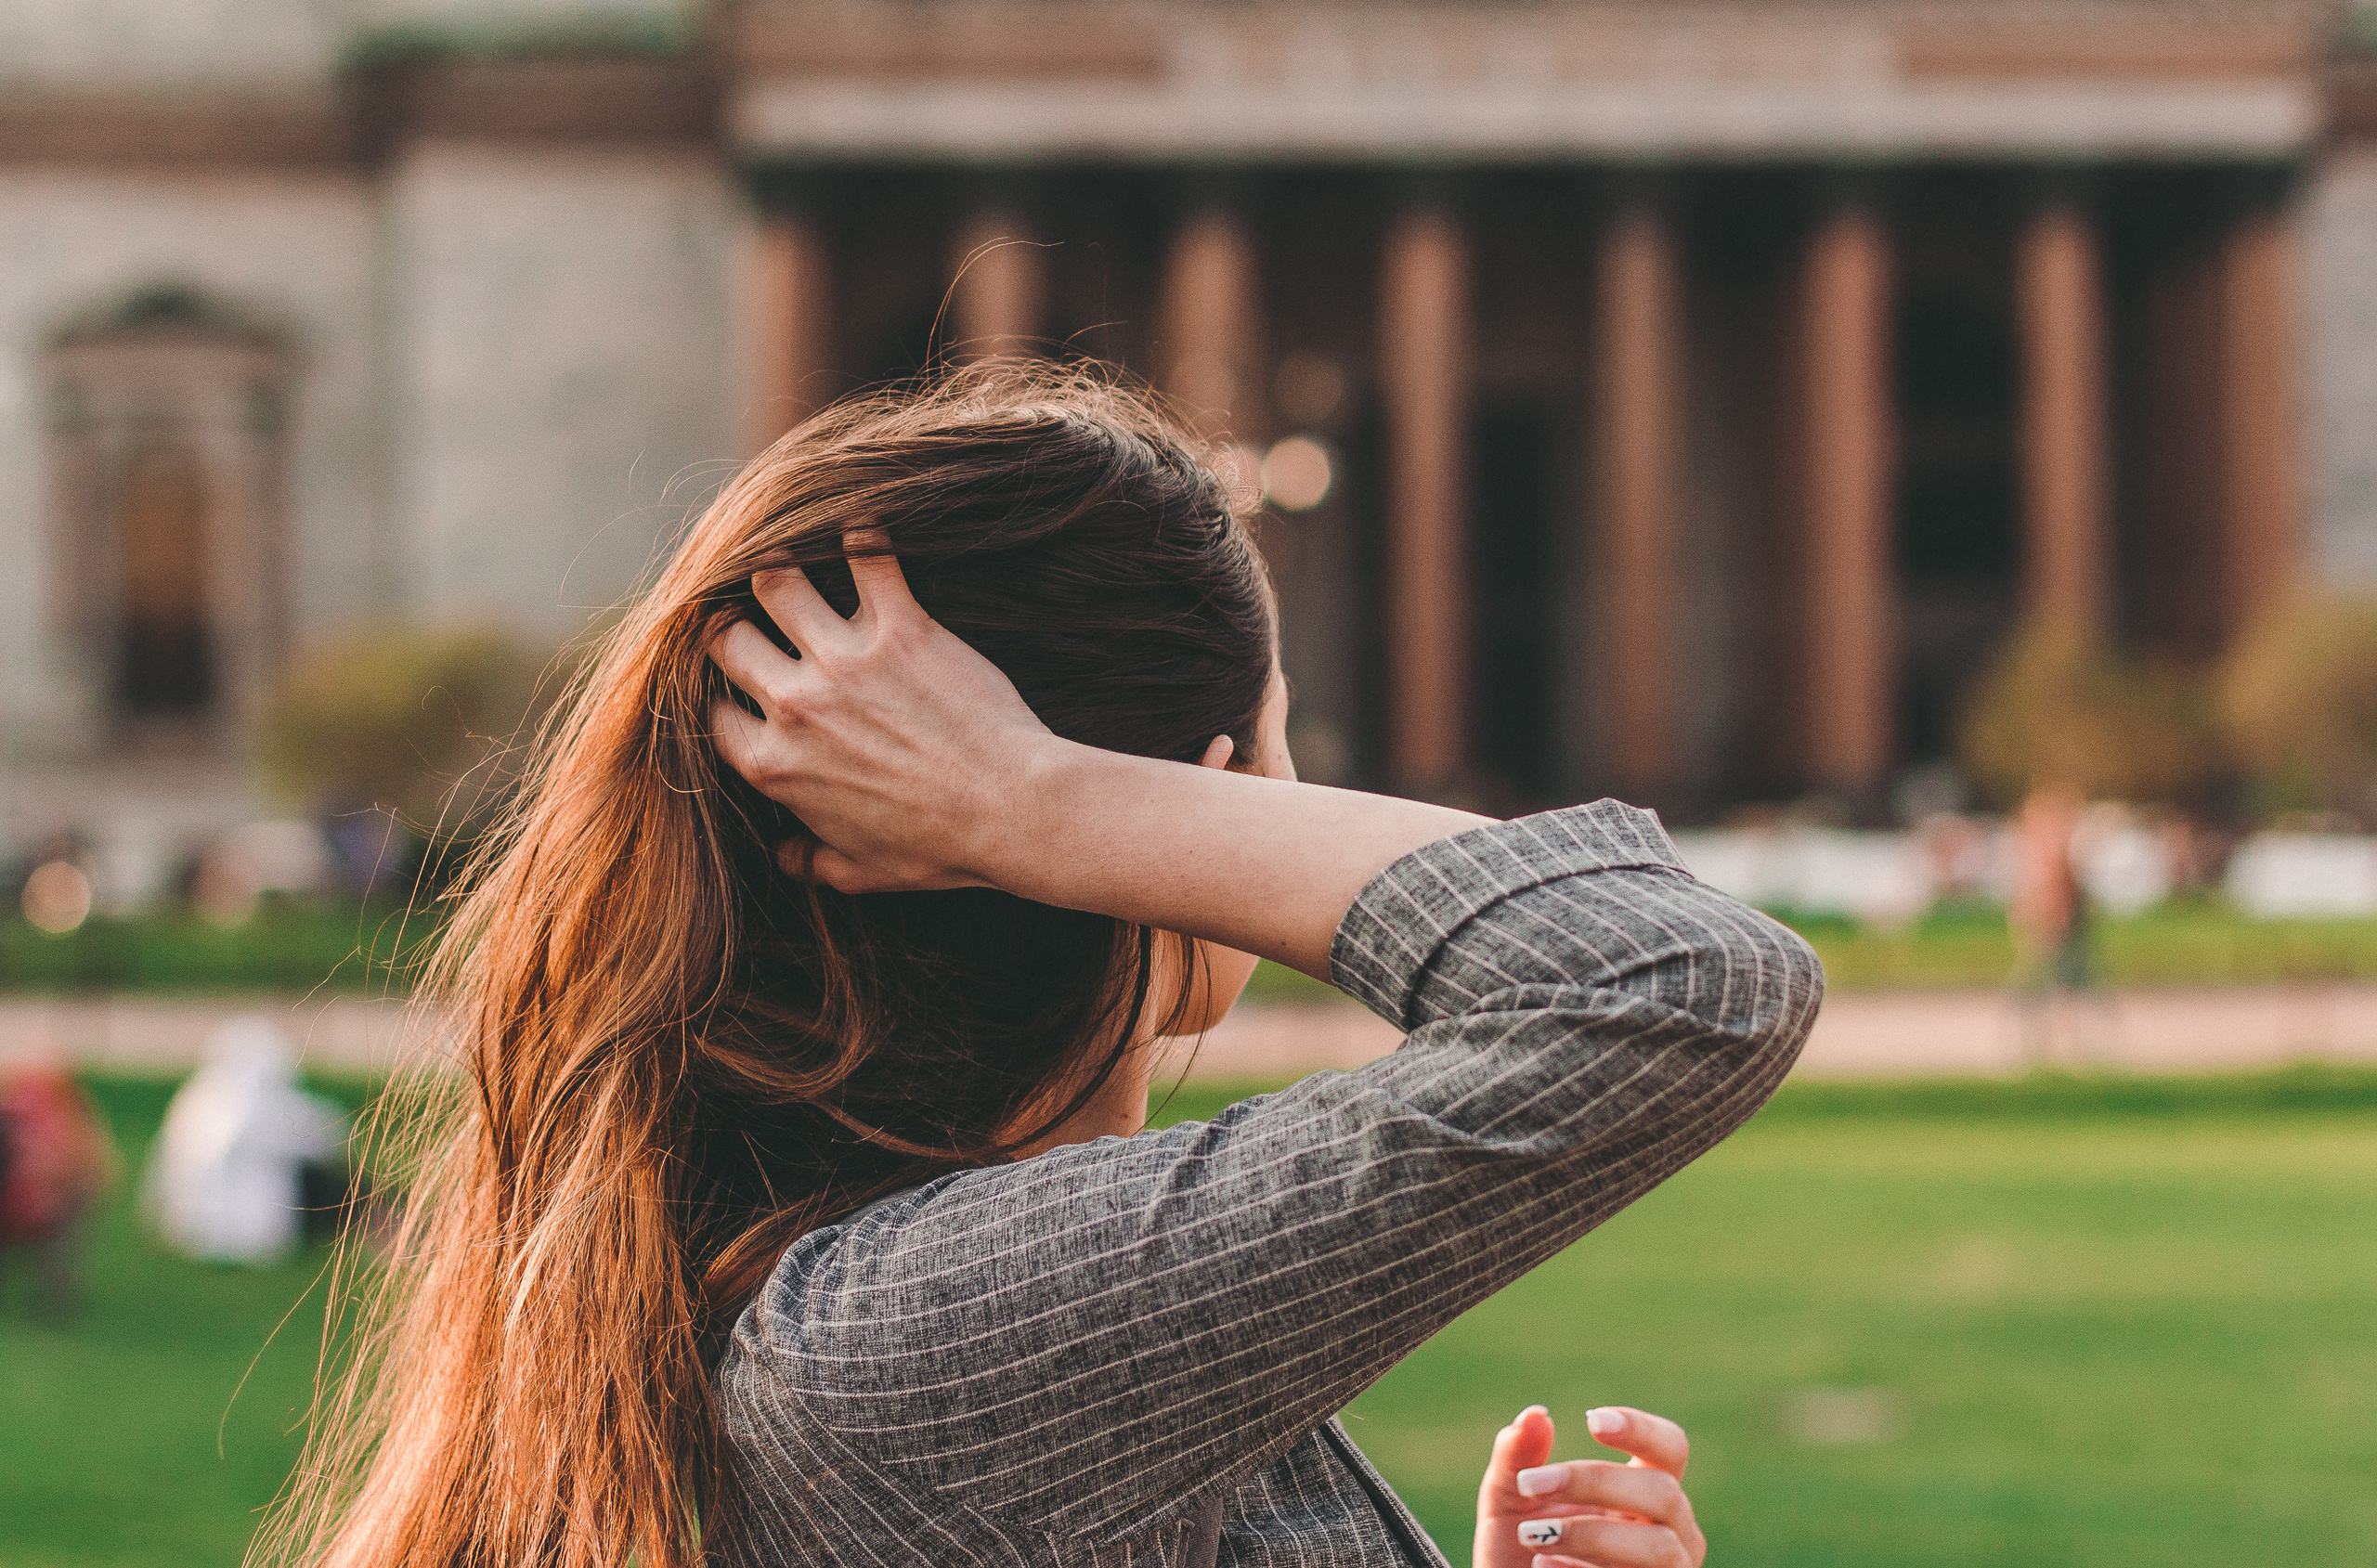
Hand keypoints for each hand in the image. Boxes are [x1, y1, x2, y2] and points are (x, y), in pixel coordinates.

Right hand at [706, 532, 1055, 893]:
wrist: (1013, 813)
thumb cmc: (941, 849)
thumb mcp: (863, 872)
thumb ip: (814, 863)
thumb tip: (787, 859)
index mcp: (775, 766)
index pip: (711, 712)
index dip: (719, 694)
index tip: (736, 683)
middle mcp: (796, 706)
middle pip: (726, 638)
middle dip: (732, 624)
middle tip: (755, 615)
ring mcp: (845, 661)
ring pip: (775, 582)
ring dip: (781, 569)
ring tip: (793, 559)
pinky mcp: (900, 627)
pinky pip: (866, 556)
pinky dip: (862, 534)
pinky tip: (862, 525)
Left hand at [1474, 1405, 1704, 1567]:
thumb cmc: (1518, 1553)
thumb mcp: (1507, 1503)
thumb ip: (1516, 1458)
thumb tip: (1535, 1415)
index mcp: (1644, 1493)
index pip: (1670, 1448)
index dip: (1641, 1430)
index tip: (1591, 1420)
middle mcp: (1671, 1533)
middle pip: (1662, 1491)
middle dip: (1593, 1482)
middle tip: (1530, 1485)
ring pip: (1658, 1546)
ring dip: (1590, 1535)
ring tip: (1533, 1536)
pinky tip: (1543, 1567)